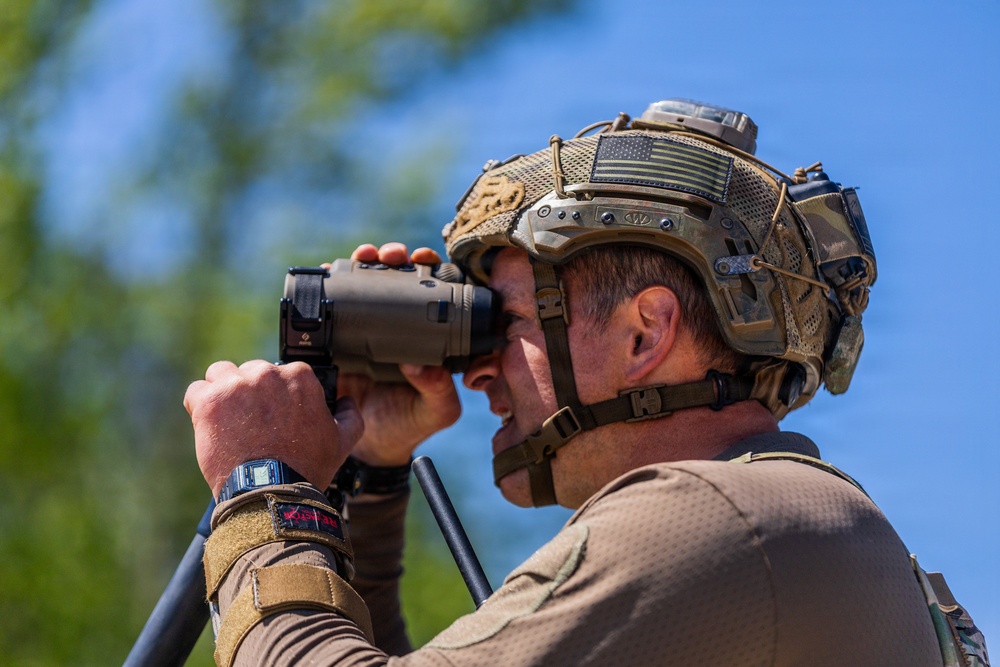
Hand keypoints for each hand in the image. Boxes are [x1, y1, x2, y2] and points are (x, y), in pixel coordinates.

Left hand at [184, 360, 363, 497]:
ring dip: (223, 393)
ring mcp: (236, 386)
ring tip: (228, 422)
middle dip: (250, 394)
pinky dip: (200, 407)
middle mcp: (267, 374)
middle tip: (252, 424)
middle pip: (250, 372)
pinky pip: (196, 391)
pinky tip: (211, 427)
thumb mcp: (342, 441)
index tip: (275, 416)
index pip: (282, 373)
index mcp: (299, 377)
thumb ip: (350, 415)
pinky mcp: (210, 402)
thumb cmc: (305, 468)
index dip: (277, 396)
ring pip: (220, 375)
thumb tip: (346, 402)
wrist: (271, 493)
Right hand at [329, 243, 461, 465]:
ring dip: (364, 261)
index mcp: (427, 335)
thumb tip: (423, 365)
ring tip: (363, 255)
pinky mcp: (338, 339)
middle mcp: (397, 325)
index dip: (430, 269)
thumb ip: (438, 390)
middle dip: (394, 256)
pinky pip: (333, 306)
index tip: (424, 258)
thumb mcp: (435, 411)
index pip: (432, 291)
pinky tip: (327, 272)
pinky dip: (329, 285)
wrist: (367, 447)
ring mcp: (365, 329)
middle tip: (390, 254)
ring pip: (365, 284)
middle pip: (396, 278)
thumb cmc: (410, 425)